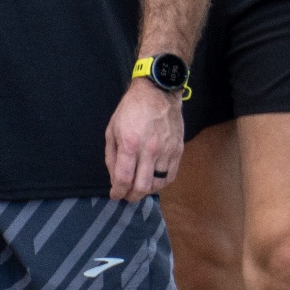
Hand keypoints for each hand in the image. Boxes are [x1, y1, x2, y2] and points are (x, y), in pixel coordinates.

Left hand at [105, 78, 184, 201]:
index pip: (124, 179)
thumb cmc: (131, 109)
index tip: (115, 195)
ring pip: (158, 185)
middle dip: (131, 196)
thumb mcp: (112, 129)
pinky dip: (161, 183)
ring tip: (140, 187)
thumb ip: (112, 156)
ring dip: (146, 190)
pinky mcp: (178, 150)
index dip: (117, 192)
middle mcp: (150, 150)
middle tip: (126, 195)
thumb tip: (115, 178)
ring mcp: (166, 151)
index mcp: (130, 144)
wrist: (158, 92)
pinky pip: (170, 176)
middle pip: (142, 187)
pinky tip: (154, 180)